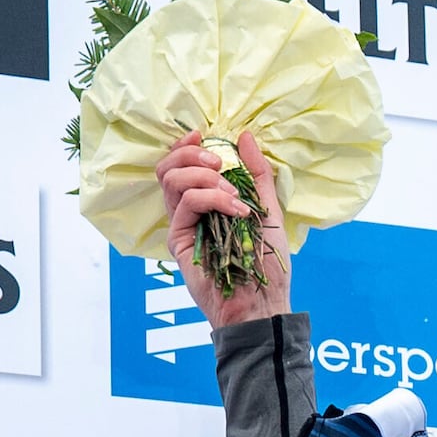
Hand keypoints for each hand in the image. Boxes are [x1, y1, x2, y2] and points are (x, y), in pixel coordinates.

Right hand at [163, 128, 289, 326]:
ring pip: (172, 181)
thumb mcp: (268, 209)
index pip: (181, 165)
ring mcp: (182, 225)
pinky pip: (186, 204)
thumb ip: (256, 174)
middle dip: (191, 155)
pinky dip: (213, 198)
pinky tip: (237, 210)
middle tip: (219, 164)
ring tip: (233, 194)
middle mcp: (189, 212)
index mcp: (206, 201)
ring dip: (205, 177)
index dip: (186, 146)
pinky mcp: (178, 241)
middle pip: (168, 168)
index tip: (203, 135)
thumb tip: (244, 136)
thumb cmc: (268, 263)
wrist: (263, 302)